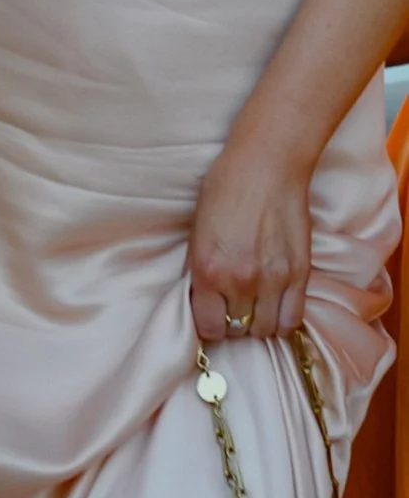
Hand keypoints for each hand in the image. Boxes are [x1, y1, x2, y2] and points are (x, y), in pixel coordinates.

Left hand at [189, 137, 312, 344]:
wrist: (266, 165)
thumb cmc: (225, 189)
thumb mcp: (197, 232)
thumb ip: (201, 270)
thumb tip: (204, 300)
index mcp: (208, 270)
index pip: (208, 327)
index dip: (209, 327)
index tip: (211, 318)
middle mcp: (240, 281)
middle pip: (238, 331)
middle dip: (233, 324)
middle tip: (233, 308)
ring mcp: (273, 279)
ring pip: (267, 330)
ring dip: (259, 324)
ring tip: (255, 308)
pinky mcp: (300, 273)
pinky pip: (294, 318)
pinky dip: (284, 320)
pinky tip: (276, 307)